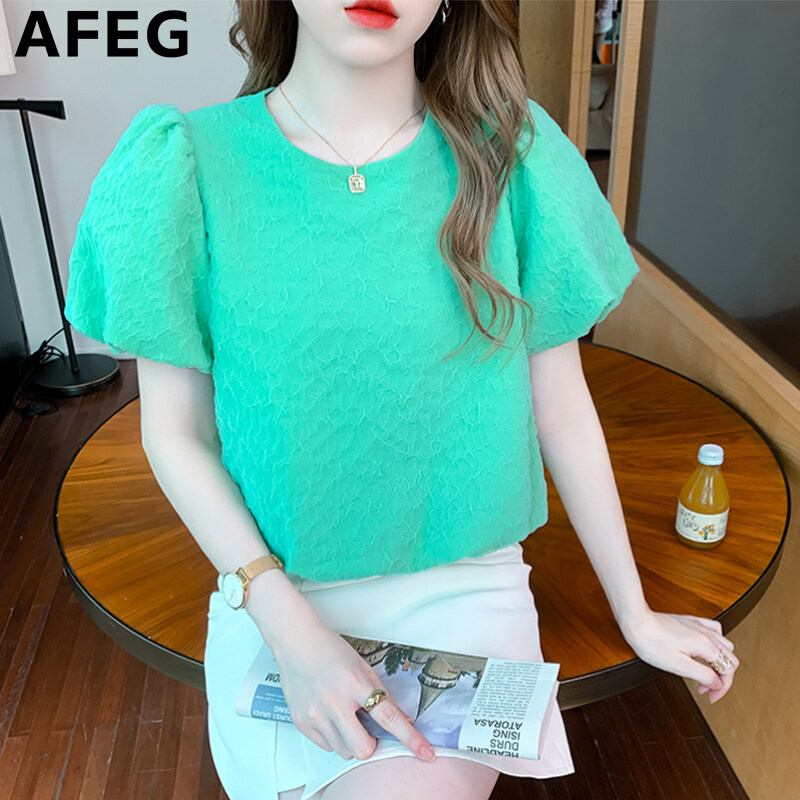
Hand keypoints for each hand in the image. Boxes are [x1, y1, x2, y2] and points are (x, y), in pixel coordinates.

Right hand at [264, 616, 436, 762]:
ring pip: (344, 750)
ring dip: (351, 740)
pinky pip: (326, 746)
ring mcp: (316, 714)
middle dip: (371, 745)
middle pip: (363, 748)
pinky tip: (329, 715)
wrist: (295, 641)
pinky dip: (334, 737)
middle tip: (369, 729)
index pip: (388, 716)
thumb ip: (381, 693)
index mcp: (354, 683)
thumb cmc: (329, 649)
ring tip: (345, 715)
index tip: (425, 752)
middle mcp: (334, 701)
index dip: (409, 737)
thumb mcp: (362, 665)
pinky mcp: (302, 722)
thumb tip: (401, 718)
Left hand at [619, 609, 738, 702]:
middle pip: (730, 659)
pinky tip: (707, 648)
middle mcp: (706, 633)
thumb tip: (716, 683)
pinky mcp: (690, 621)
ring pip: (725, 645)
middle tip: (708, 688)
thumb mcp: (678, 666)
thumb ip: (702, 675)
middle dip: (723, 678)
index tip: (712, 697)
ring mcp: (699, 625)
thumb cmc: (651, 642)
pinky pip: (714, 629)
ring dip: (721, 661)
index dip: (722, 689)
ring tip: (707, 672)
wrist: (636, 621)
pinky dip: (716, 643)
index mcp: (706, 645)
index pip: (728, 671)